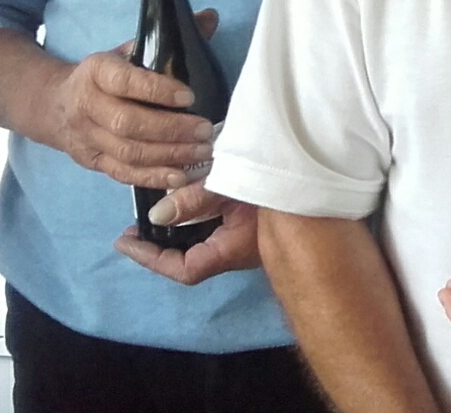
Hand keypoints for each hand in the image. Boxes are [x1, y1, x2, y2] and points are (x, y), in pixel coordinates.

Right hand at [42, 9, 219, 188]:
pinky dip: (154, 177)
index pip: (125, 81)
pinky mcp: (93, 162)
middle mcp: (87, 106)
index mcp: (96, 72)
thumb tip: (210, 17)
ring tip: (203, 152)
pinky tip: (182, 175)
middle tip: (206, 130)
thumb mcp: (127, 51)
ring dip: (169, 155)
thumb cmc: (106, 76)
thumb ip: (168, 39)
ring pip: (128, 152)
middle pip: (127, 123)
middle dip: (171, 129)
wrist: (54, 104)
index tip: (190, 96)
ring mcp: (88, 138)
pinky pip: (124, 174)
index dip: (157, 90)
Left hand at [114, 181, 258, 284]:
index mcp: (231, 250)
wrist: (324, 179)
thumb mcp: (231, 185)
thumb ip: (194, 199)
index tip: (126, 242)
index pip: (184, 270)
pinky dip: (192, 225)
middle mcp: (236, 253)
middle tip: (133, 231)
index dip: (152, 259)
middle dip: (158, 249)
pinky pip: (212, 234)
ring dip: (174, 236)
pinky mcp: (249, 228)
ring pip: (200, 247)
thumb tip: (155, 216)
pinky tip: (183, 206)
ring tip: (151, 218)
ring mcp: (244, 242)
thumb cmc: (272, 186)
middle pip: (189, 261)